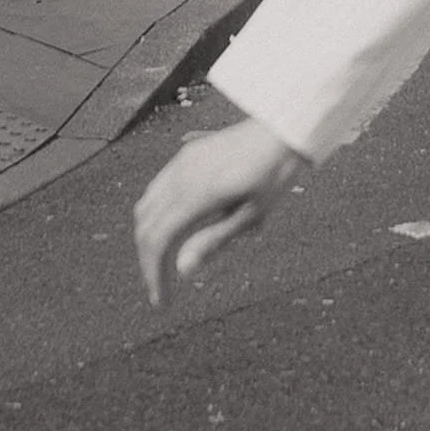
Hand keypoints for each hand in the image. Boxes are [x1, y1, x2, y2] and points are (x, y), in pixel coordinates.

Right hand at [134, 115, 301, 306]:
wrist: (284, 129)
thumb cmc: (275, 174)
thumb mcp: (251, 214)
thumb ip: (214, 241)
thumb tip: (181, 270)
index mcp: (195, 194)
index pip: (157, 241)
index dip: (154, 274)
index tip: (162, 301)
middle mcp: (180, 176)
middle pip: (145, 226)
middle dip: (149, 260)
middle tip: (162, 288)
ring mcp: (180, 163)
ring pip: (146, 206)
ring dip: (149, 237)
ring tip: (165, 261)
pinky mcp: (186, 155)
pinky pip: (157, 188)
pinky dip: (156, 214)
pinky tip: (173, 227)